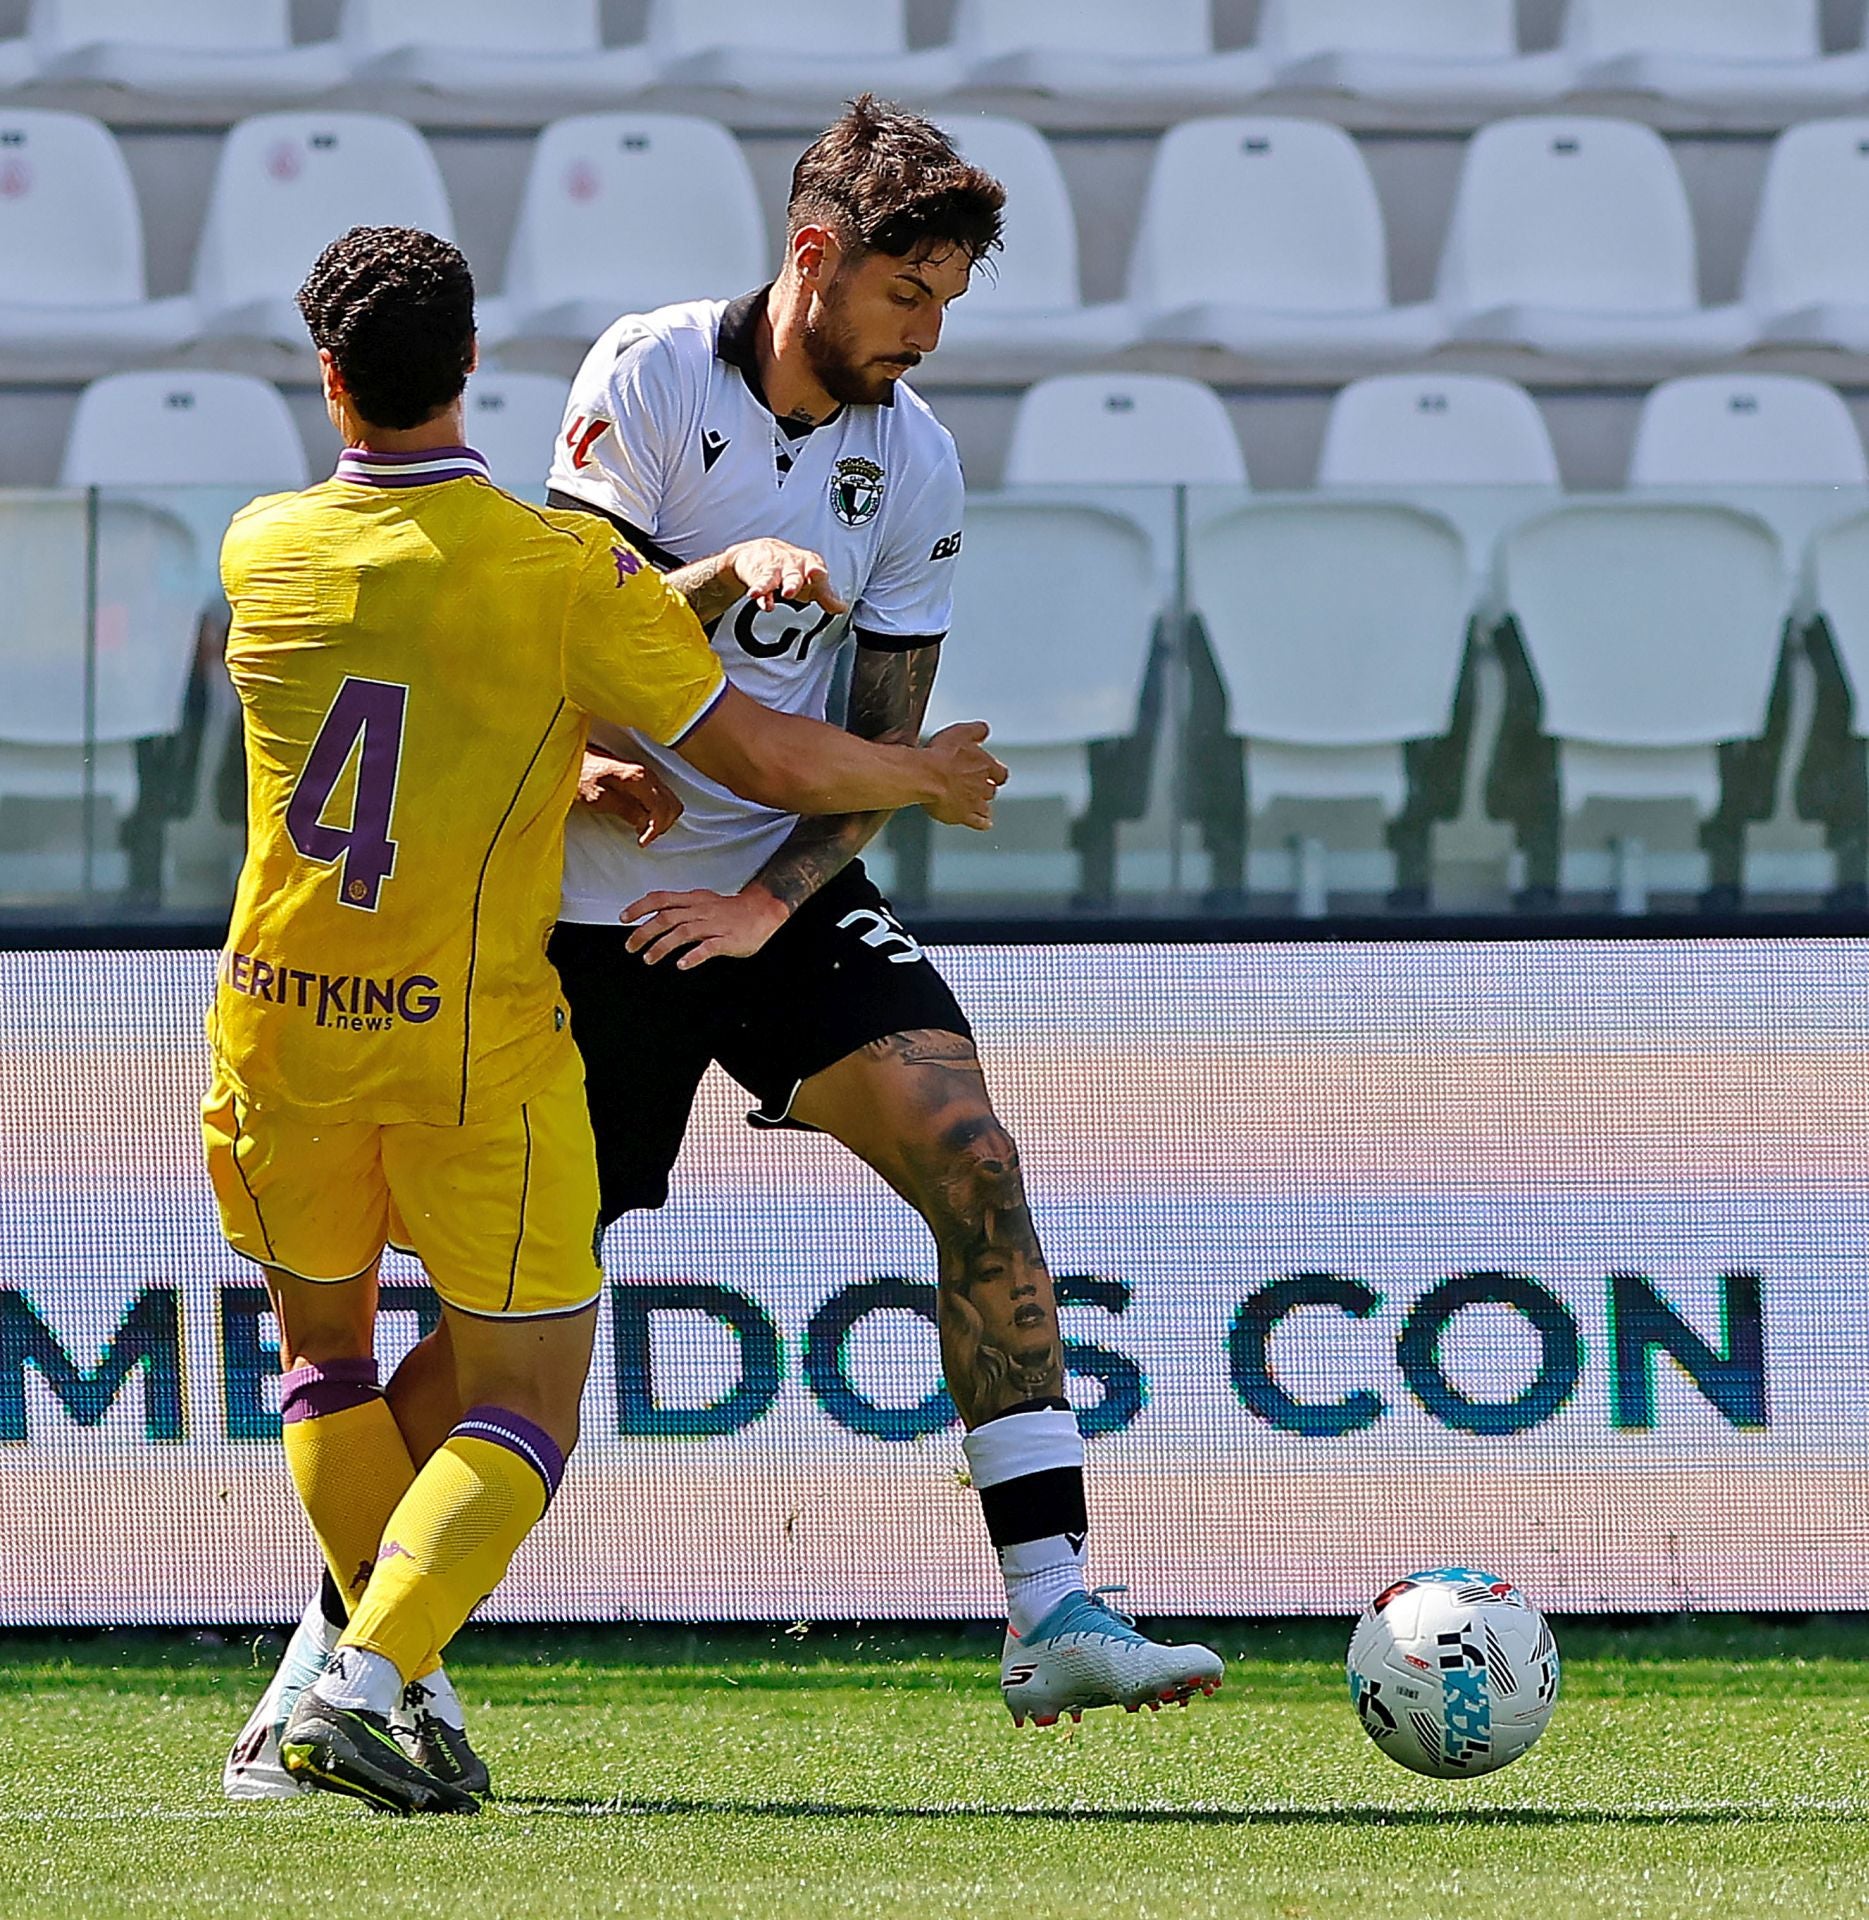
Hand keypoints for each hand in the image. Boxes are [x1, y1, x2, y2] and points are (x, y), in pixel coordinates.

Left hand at [576, 750, 683, 846]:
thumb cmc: (580, 775)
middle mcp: (648, 774)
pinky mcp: (643, 778)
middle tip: (644, 838)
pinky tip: (642, 819)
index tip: (642, 842)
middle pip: (673, 806)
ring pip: (671, 802)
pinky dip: (659, 813)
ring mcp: (647, 775)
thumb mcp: (598, 798)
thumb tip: (645, 823)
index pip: (662, 809)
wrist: (573, 758)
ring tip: (643, 830)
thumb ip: (625, 810)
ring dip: (662, 820)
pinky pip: (663, 798)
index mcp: (639, 778)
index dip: (654, 829)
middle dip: (662, 826)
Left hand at [621, 884, 790, 967]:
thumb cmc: (730, 910)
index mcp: (693, 900)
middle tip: (630, 946)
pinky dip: (693, 956)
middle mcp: (700, 910)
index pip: (661, 899)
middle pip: (667, 917)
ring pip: (683, 932)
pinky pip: (708, 948)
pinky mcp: (727, 940)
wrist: (764, 910)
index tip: (623, 918)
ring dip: (663, 945)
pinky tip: (682, 964)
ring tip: (649, 958)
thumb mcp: (702, 901)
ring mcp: (713, 925)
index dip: (640, 907)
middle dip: (644, 931)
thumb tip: (654, 913)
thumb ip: (680, 907)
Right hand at [728, 540, 847, 614]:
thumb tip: (841, 608)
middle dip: (793, 583)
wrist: (760, 552)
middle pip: (794, 576)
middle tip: (791, 591)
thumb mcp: (812, 581)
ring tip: (782, 594)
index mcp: (810, 565)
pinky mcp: (759, 577)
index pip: (816, 571)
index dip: (817, 574)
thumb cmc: (792, 569)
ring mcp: (775, 571)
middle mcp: (792, 566)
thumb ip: (826, 596)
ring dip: (772, 586)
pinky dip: (759, 592)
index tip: (817, 575)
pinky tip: (755, 596)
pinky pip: (760, 586)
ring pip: (773, 579)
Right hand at [922, 721, 1008, 830]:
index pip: (1000, 772)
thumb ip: (976, 731)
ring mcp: (973, 802)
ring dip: (983, 805)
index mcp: (984, 765)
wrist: (927, 776)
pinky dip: (982, 823)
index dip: (997, 774)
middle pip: (991, 790)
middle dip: (986, 789)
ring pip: (986, 806)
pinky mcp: (963, 815)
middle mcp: (982, 785)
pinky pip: (978, 822)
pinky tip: (984, 824)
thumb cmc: (941, 755)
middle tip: (979, 787)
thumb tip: (985, 730)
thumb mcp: (960, 732)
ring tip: (979, 804)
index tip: (995, 774)